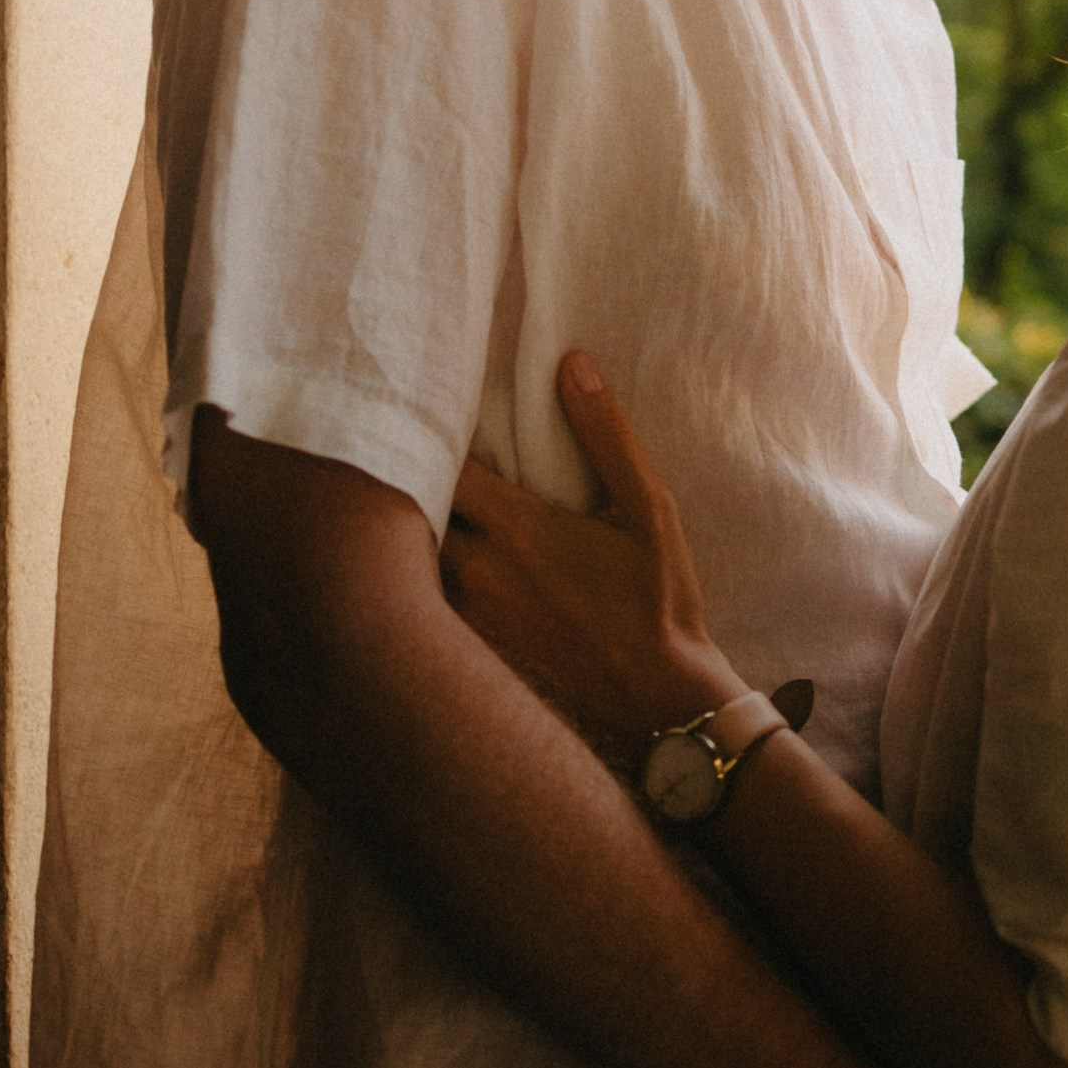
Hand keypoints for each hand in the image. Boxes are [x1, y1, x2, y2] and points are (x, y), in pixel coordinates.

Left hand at [443, 354, 737, 759]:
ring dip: (408, 533)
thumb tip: (571, 363)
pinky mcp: (472, 650)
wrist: (658, 704)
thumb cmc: (660, 601)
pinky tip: (430, 569)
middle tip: (413, 451)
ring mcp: (468, 617)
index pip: (439, 463)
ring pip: (407, 562)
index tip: (434, 414)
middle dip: (408, 480)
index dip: (428, 435)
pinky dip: (417, 582)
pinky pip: (422, 607)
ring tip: (414, 504)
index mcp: (518, 528)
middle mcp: (478, 572)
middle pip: (407, 511)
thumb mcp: (649, 509)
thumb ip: (606, 434)